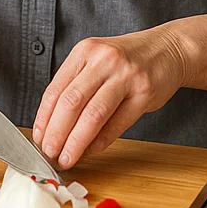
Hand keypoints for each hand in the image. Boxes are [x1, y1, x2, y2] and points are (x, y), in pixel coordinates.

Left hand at [31, 25, 188, 169]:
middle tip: (49, 153)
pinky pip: (118, 122)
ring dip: (76, 142)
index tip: (38, 139)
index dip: (43, 119)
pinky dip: (102, 140)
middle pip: (71, 102)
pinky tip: (92, 150)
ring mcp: (126, 75)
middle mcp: (103, 60)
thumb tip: (52, 126)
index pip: (56, 89)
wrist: (168, 49)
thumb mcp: (97, 60)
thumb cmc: (127, 59)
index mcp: (85, 51)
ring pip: (93, 115)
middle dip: (56, 133)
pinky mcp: (145, 92)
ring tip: (67, 158)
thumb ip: (77, 85)